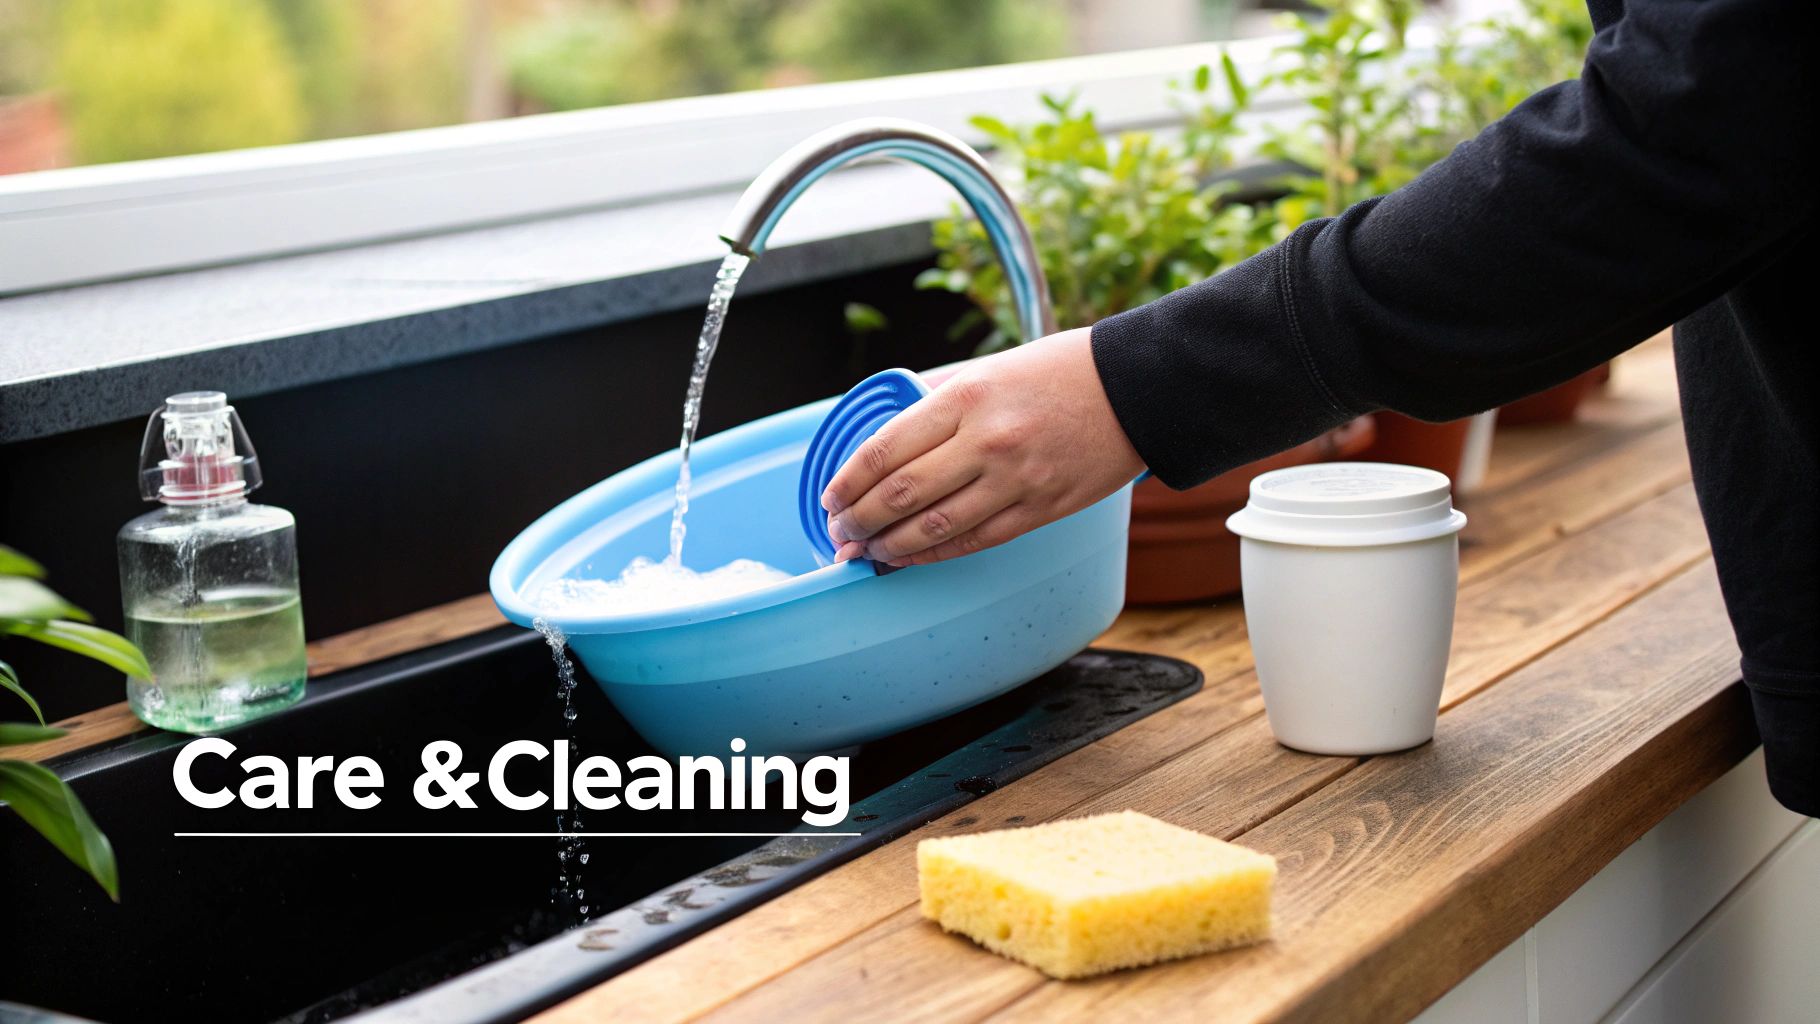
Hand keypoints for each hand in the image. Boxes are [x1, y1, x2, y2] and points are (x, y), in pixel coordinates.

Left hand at [821, 326, 1145, 565]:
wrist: (1135, 391)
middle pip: (901, 494)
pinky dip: (933, 554)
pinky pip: (974, 541)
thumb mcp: (989, 370)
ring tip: (865, 552)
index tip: (831, 497)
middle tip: (839, 533)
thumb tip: (889, 442)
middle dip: (859, 520)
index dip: (848, 481)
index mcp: (966, 397)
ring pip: (934, 527)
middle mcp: (986, 441)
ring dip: (889, 546)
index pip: (886, 449)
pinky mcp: (1040, 510)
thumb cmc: (1059, 373)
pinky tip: (908, 557)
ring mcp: (1014, 480)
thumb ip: (939, 404)